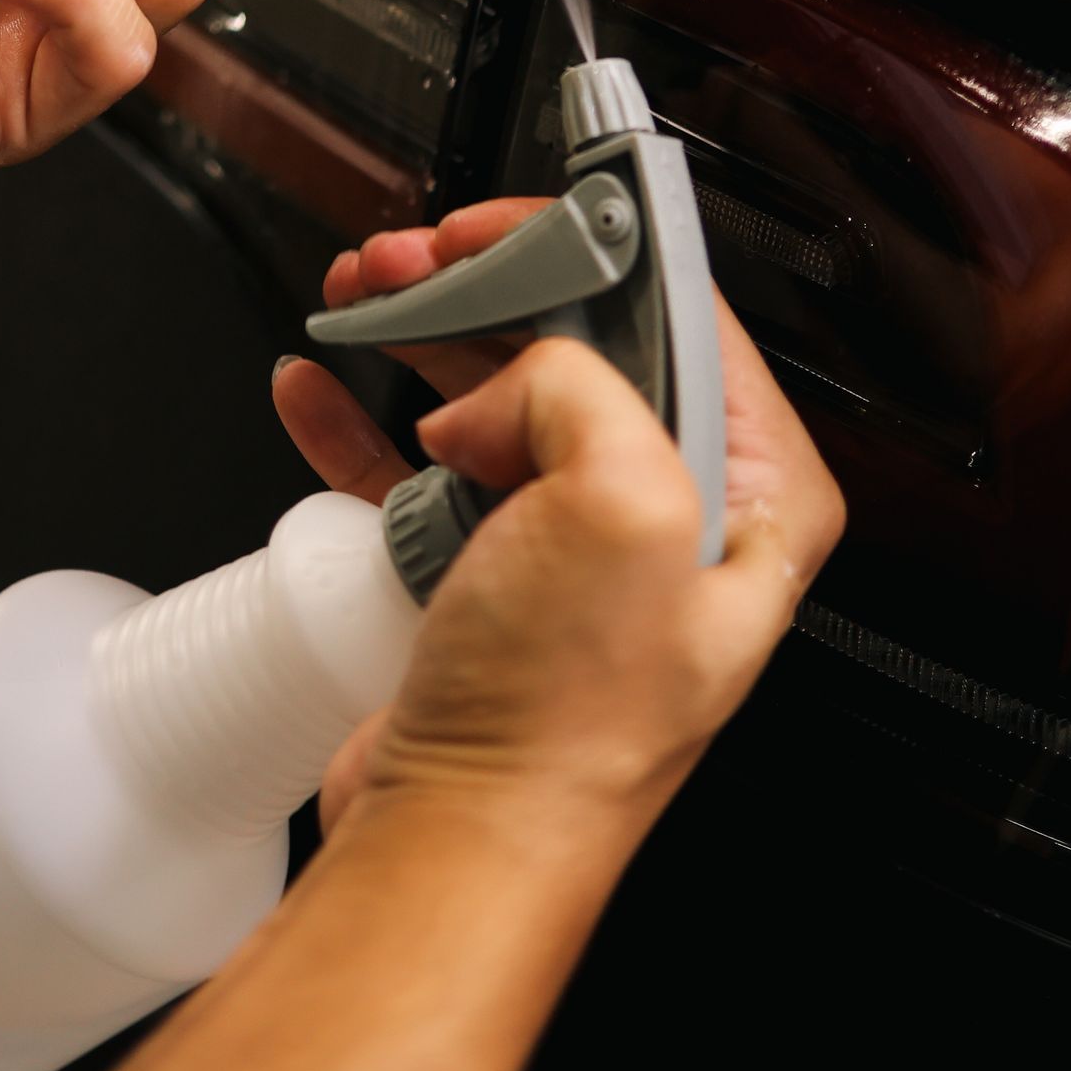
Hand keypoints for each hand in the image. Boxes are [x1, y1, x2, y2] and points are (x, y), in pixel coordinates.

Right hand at [275, 203, 842, 849]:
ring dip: (419, 328)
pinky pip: (418, 471)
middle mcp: (671, 521)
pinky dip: (364, 419)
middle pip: (580, 344)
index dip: (590, 250)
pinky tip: (320, 384)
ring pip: (494, 395)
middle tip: (415, 252)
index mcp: (750, 497)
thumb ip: (585, 387)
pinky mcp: (484, 585)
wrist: (456, 848)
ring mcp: (571, 555)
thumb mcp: (623, 504)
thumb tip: (514, 385)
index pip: (685, 318)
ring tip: (360, 291)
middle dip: (487, 281)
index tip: (506, 222)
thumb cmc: (562, 726)